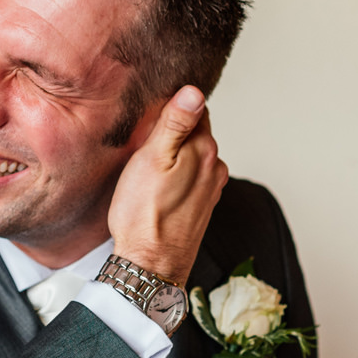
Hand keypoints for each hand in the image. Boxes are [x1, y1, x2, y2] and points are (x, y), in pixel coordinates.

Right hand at [109, 86, 227, 284]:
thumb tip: (194, 92)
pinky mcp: (202, 207)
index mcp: (204, 150)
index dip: (172, 109)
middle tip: (146, 144)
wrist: (151, 265)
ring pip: (193, 157)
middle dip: (175, 133)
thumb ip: (175, 123)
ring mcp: (211, 189)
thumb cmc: (144, 214)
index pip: (195, 110)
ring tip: (150, 169)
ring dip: (176, 157)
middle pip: (195, 133)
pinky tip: (159, 188)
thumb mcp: (151, 159)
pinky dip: (178, 177)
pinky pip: (191, 179)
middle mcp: (214, 167)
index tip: (153, 117)